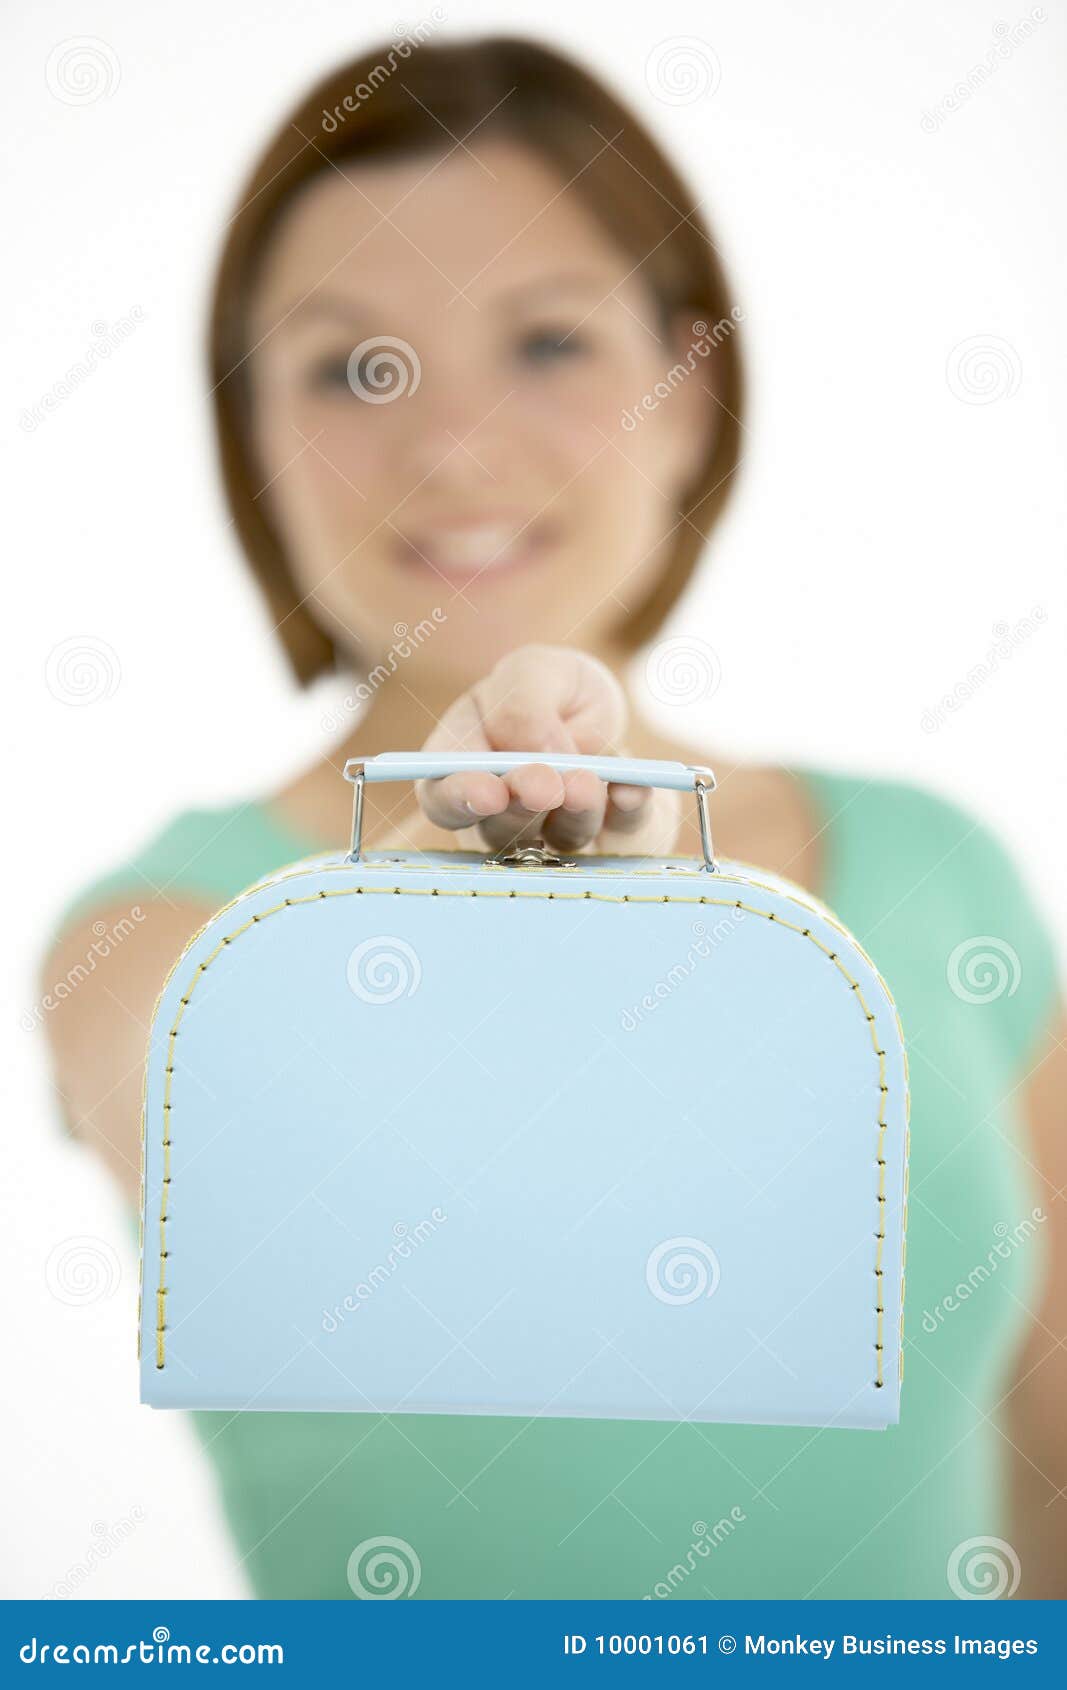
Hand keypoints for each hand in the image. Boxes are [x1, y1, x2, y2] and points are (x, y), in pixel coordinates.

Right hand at [412, 645, 681, 855]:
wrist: (611, 712)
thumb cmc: (555, 691)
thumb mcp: (536, 671)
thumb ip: (523, 701)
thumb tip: (540, 752)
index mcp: (464, 767)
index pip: (442, 798)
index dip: (459, 800)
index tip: (488, 792)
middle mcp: (504, 815)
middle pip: (497, 831)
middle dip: (521, 807)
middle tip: (544, 786)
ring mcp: (557, 835)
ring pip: (558, 839)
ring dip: (573, 812)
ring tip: (586, 783)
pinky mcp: (613, 838)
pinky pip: (622, 832)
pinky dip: (627, 809)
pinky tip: (631, 791)